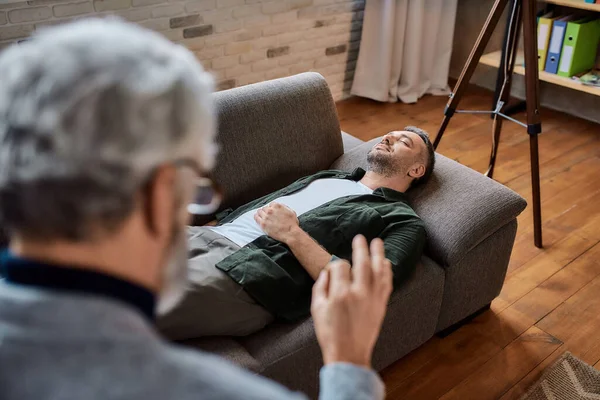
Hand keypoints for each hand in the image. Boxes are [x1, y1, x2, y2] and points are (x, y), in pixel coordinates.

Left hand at [254, 202, 299, 242]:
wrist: (290, 233)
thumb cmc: (292, 224)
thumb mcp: (291, 212)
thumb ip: (284, 207)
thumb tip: (281, 207)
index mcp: (277, 206)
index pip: (271, 204)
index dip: (272, 208)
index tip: (272, 211)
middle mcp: (270, 210)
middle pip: (264, 208)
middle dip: (266, 211)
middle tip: (268, 215)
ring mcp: (266, 217)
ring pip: (259, 211)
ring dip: (261, 213)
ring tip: (262, 216)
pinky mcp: (263, 224)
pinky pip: (256, 217)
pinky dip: (256, 217)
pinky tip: (257, 217)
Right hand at [311, 235, 392, 368]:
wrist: (349, 354)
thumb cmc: (329, 333)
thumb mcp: (316, 309)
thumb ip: (321, 286)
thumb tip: (328, 271)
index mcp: (340, 293)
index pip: (341, 266)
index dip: (337, 264)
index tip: (334, 268)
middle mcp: (359, 293)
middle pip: (362, 262)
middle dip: (361, 248)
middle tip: (360, 237)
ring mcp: (373, 298)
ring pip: (378, 270)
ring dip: (378, 254)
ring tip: (378, 242)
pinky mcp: (381, 305)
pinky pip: (387, 283)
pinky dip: (387, 271)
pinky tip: (386, 263)